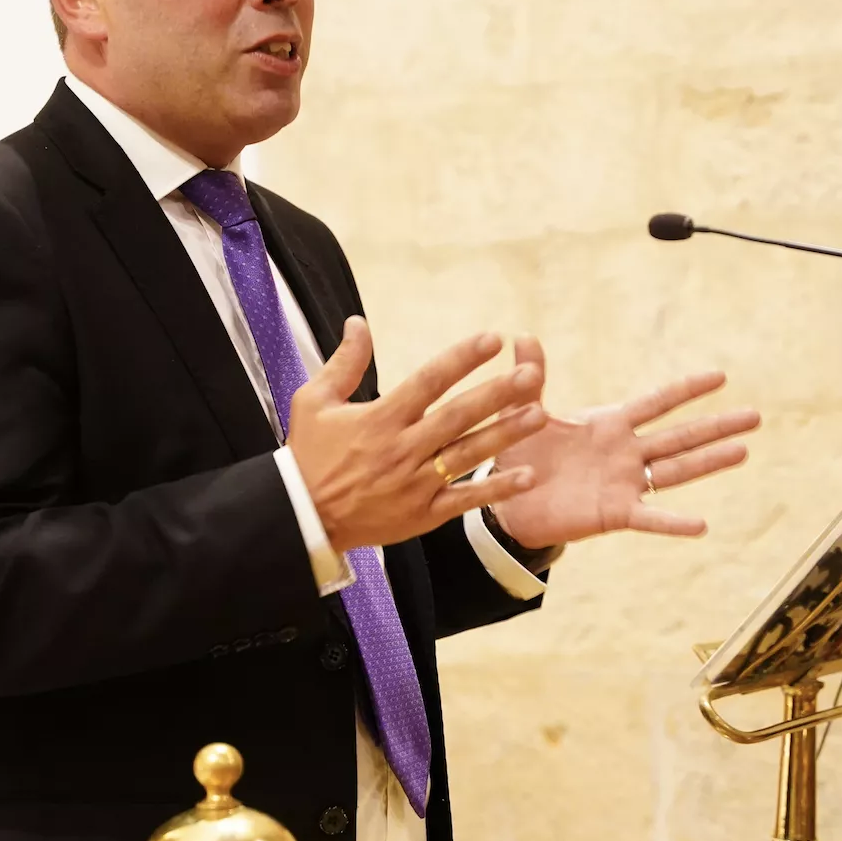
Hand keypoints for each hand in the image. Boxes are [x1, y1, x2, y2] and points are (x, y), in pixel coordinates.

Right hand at [288, 318, 549, 554]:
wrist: (302, 518)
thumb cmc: (308, 455)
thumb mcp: (314, 402)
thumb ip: (343, 363)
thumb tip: (358, 322)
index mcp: (380, 418)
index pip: (429, 380)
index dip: (462, 358)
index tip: (492, 339)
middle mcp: (402, 448)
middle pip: (458, 416)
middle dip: (497, 394)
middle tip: (532, 376)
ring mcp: (415, 483)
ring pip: (468, 454)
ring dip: (506, 434)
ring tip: (539, 415)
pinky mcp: (422, 513)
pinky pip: (464, 500)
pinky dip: (495, 489)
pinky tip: (526, 475)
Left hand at [485, 336, 760, 549]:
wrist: (510, 502)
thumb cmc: (523, 454)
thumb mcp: (525, 412)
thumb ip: (530, 378)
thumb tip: (522, 336)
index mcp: (611, 423)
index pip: (657, 402)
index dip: (687, 389)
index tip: (721, 376)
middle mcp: (627, 452)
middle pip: (681, 435)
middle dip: (717, 425)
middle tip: (756, 416)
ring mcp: (626, 484)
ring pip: (676, 471)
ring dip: (710, 461)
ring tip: (744, 451)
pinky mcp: (615, 514)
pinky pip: (650, 517)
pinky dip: (674, 522)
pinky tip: (701, 525)